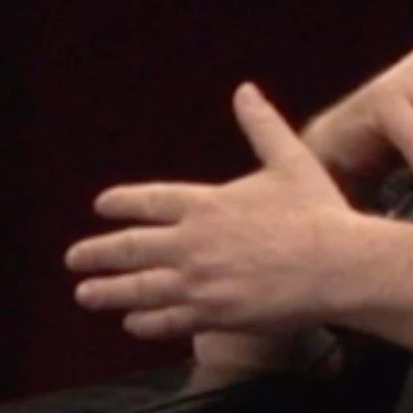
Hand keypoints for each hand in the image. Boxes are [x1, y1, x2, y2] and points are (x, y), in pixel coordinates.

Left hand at [63, 84, 369, 343]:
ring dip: (107, 291)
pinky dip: (144, 322)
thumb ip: (261, 126)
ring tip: (85, 293)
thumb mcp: (289, 160)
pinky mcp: (213, 314)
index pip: (149, 201)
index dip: (121, 203)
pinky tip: (130, 322)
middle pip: (130, 248)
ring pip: (139, 288)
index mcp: (206, 203)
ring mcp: (199, 280)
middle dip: (97, 253)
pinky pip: (167, 320)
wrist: (338, 264)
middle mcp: (193, 242)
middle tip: (73, 258)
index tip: (101, 206)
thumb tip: (245, 90)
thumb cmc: (319, 212)